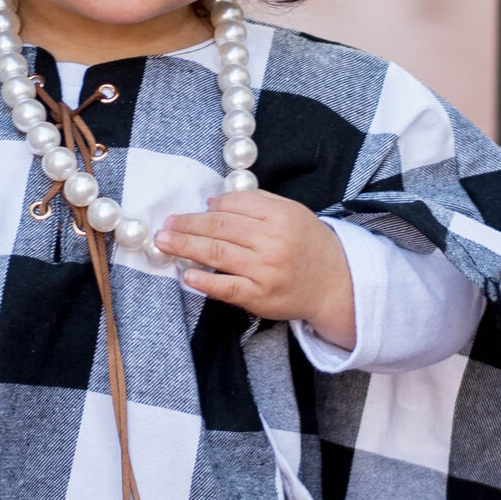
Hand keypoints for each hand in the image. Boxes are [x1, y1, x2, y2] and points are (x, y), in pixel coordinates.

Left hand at [157, 189, 354, 345]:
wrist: (336, 284)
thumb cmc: (309, 245)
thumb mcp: (292, 213)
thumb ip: (256, 203)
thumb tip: (213, 203)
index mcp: (280, 216)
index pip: (233, 206)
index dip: (208, 208)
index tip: (192, 210)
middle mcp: (272, 241)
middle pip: (219, 228)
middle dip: (187, 225)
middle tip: (165, 225)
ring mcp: (265, 271)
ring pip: (217, 254)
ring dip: (185, 246)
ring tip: (164, 242)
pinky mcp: (260, 296)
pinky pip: (226, 287)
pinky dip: (204, 281)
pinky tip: (186, 274)